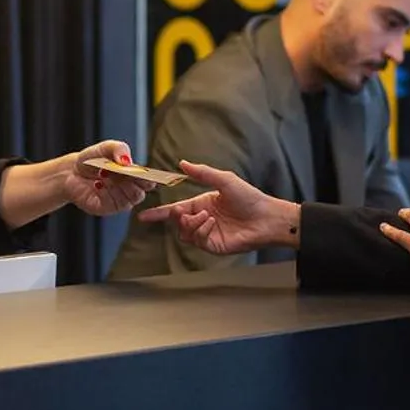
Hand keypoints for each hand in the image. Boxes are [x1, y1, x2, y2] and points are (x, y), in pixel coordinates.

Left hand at [62, 140, 154, 216]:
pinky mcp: (106, 208)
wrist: (71, 171)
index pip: (149, 180)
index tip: (143, 172)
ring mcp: (118, 200)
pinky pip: (114, 203)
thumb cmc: (92, 159)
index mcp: (133, 176)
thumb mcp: (106, 147)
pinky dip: (108, 191)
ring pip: (131, 198)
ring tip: (106, 173)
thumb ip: (119, 149)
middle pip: (142, 191)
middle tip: (122, 170)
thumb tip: (127, 161)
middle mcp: (129, 189)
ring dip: (120, 185)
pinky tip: (98, 183)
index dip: (149, 177)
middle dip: (135, 181)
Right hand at [135, 160, 299, 255]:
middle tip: (182, 211)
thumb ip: (202, 173)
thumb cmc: (249, 198)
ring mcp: (208, 234)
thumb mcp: (224, 180)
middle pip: (177, 222)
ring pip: (184, 233)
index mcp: (202, 204)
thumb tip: (183, 163)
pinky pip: (197, 240)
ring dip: (190, 223)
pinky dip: (201, 230)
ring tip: (206, 217)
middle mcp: (203, 219)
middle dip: (176, 216)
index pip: (175, 210)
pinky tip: (212, 223)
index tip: (143, 216)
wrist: (266, 217)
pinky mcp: (214, 246)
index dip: (158, 213)